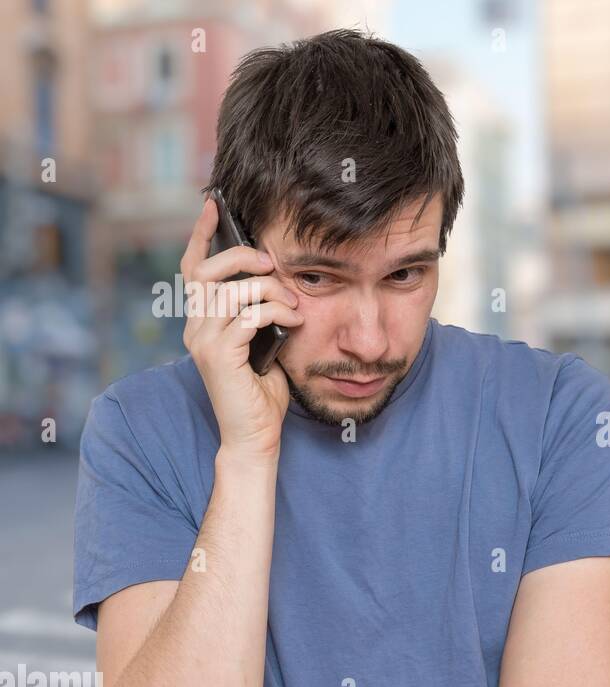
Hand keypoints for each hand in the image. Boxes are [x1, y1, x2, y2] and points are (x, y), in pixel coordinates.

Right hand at [181, 198, 303, 461]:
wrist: (256, 436)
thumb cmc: (263, 393)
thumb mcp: (264, 343)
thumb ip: (261, 313)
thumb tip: (279, 282)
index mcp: (202, 321)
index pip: (193, 268)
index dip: (201, 234)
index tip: (215, 205)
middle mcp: (195, 327)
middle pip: (208, 270)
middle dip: (243, 257)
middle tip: (272, 263)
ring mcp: (204, 340)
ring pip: (232, 290)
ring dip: (270, 290)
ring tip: (293, 305)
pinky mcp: (219, 355)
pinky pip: (249, 315)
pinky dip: (276, 311)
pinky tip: (294, 321)